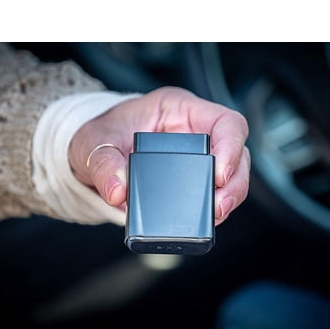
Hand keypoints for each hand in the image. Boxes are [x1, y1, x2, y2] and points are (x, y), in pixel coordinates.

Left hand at [68, 87, 249, 224]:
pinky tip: (205, 218)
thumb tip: (118, 192)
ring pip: (231, 176)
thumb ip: (103, 164)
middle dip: (234, 183)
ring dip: (228, 198)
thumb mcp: (94, 143)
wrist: (92, 152)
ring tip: (213, 216)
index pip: (225, 122)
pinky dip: (213, 207)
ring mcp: (196, 156)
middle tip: (218, 207)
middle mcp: (195, 131)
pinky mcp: (191, 179)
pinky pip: (212, 192)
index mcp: (179, 109)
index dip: (231, 147)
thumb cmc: (100, 135)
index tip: (220, 175)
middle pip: (237, 153)